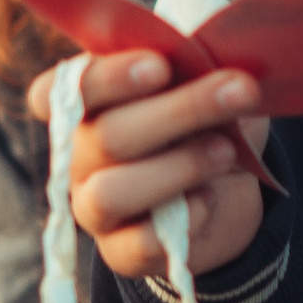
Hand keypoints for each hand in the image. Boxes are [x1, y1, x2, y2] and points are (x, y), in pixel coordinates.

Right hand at [28, 51, 267, 278]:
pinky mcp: (120, 251)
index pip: (62, 88)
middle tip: (240, 90)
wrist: (229, 183)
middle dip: (180, 111)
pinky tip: (210, 199)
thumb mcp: (204, 80)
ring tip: (228, 151)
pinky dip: (182, 218)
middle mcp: (78, 154)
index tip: (161, 64)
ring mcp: (92, 206)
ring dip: (180, 166)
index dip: (106, 77)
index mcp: (84, 101)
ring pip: (113, 191)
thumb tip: (220, 50)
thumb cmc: (205, 115)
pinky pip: (138, 242)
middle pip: (108, 135)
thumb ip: (195, 63)